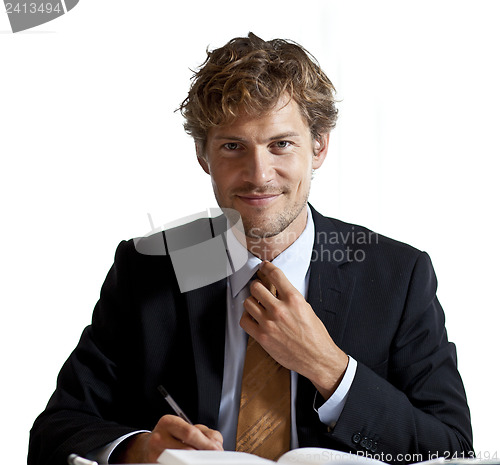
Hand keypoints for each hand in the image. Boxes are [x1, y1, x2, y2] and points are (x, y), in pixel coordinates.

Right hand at [111, 415, 222, 462]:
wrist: (146, 447)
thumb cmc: (169, 436)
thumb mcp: (184, 427)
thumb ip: (203, 432)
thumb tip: (216, 445)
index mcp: (168, 422)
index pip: (190, 432)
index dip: (206, 443)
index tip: (217, 449)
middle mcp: (159, 437)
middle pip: (187, 448)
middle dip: (204, 454)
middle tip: (214, 458)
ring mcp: (156, 454)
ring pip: (182, 460)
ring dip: (196, 461)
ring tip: (204, 460)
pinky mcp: (154, 464)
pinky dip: (186, 464)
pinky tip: (192, 462)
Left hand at [240, 261, 348, 399]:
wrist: (317, 358)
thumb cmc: (315, 336)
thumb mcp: (307, 309)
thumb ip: (291, 298)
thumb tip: (278, 289)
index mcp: (294, 300)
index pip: (275, 275)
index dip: (267, 267)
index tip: (264, 267)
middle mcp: (280, 309)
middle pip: (256, 287)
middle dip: (257, 286)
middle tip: (259, 289)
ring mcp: (269, 323)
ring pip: (248, 302)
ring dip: (251, 301)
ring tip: (256, 304)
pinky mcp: (262, 337)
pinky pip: (244, 321)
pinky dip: (247, 317)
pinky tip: (253, 318)